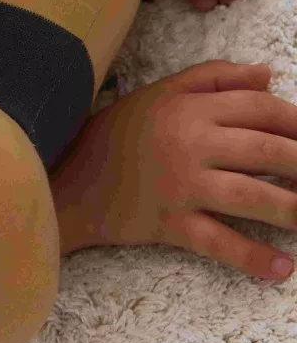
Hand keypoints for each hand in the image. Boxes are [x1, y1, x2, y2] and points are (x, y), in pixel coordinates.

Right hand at [49, 61, 295, 281]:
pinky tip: (282, 268)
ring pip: (253, 198)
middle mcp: (190, 142)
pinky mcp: (169, 223)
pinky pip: (219, 243)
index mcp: (190, 107)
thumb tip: (268, 74)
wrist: (70, 178)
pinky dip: (253, 258)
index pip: (261, 109)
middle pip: (267, 152)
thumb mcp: (162, 92)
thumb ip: (214, 77)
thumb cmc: (119, 132)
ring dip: (295, 211)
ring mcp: (181, 185)